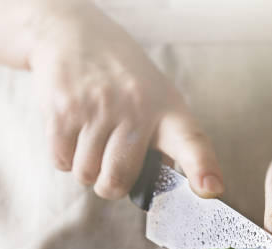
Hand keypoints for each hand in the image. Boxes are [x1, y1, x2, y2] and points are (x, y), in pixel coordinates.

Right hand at [29, 2, 223, 198]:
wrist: (75, 37)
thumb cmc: (122, 80)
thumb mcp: (156, 99)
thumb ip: (162, 143)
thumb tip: (156, 189)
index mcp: (168, 110)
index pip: (191, 142)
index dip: (202, 169)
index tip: (210, 189)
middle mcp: (137, 108)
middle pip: (118, 179)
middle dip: (109, 185)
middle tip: (108, 165)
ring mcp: (99, 107)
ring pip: (85, 174)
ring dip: (84, 169)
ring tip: (89, 140)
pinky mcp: (65, 109)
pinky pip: (61, 161)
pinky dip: (64, 157)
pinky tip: (72, 132)